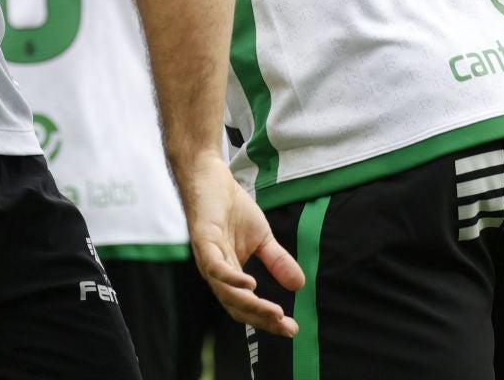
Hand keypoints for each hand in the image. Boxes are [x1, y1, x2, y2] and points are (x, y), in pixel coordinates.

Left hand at [180, 150, 304, 337]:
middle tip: (287, 327)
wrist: (210, 175)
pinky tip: (251, 285)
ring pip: (226, 292)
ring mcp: (208, 257)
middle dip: (262, 320)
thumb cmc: (231, 207)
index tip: (292, 329)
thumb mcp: (262, 238)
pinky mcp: (203, 239)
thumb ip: (277, 262)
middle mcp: (216, 272)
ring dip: (251, 305)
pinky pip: (216, 267)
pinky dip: (232, 279)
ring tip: (274, 313)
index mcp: (228, 274)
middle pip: (236, 306)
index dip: (268, 320)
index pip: (246, 306)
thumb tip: (300, 286)